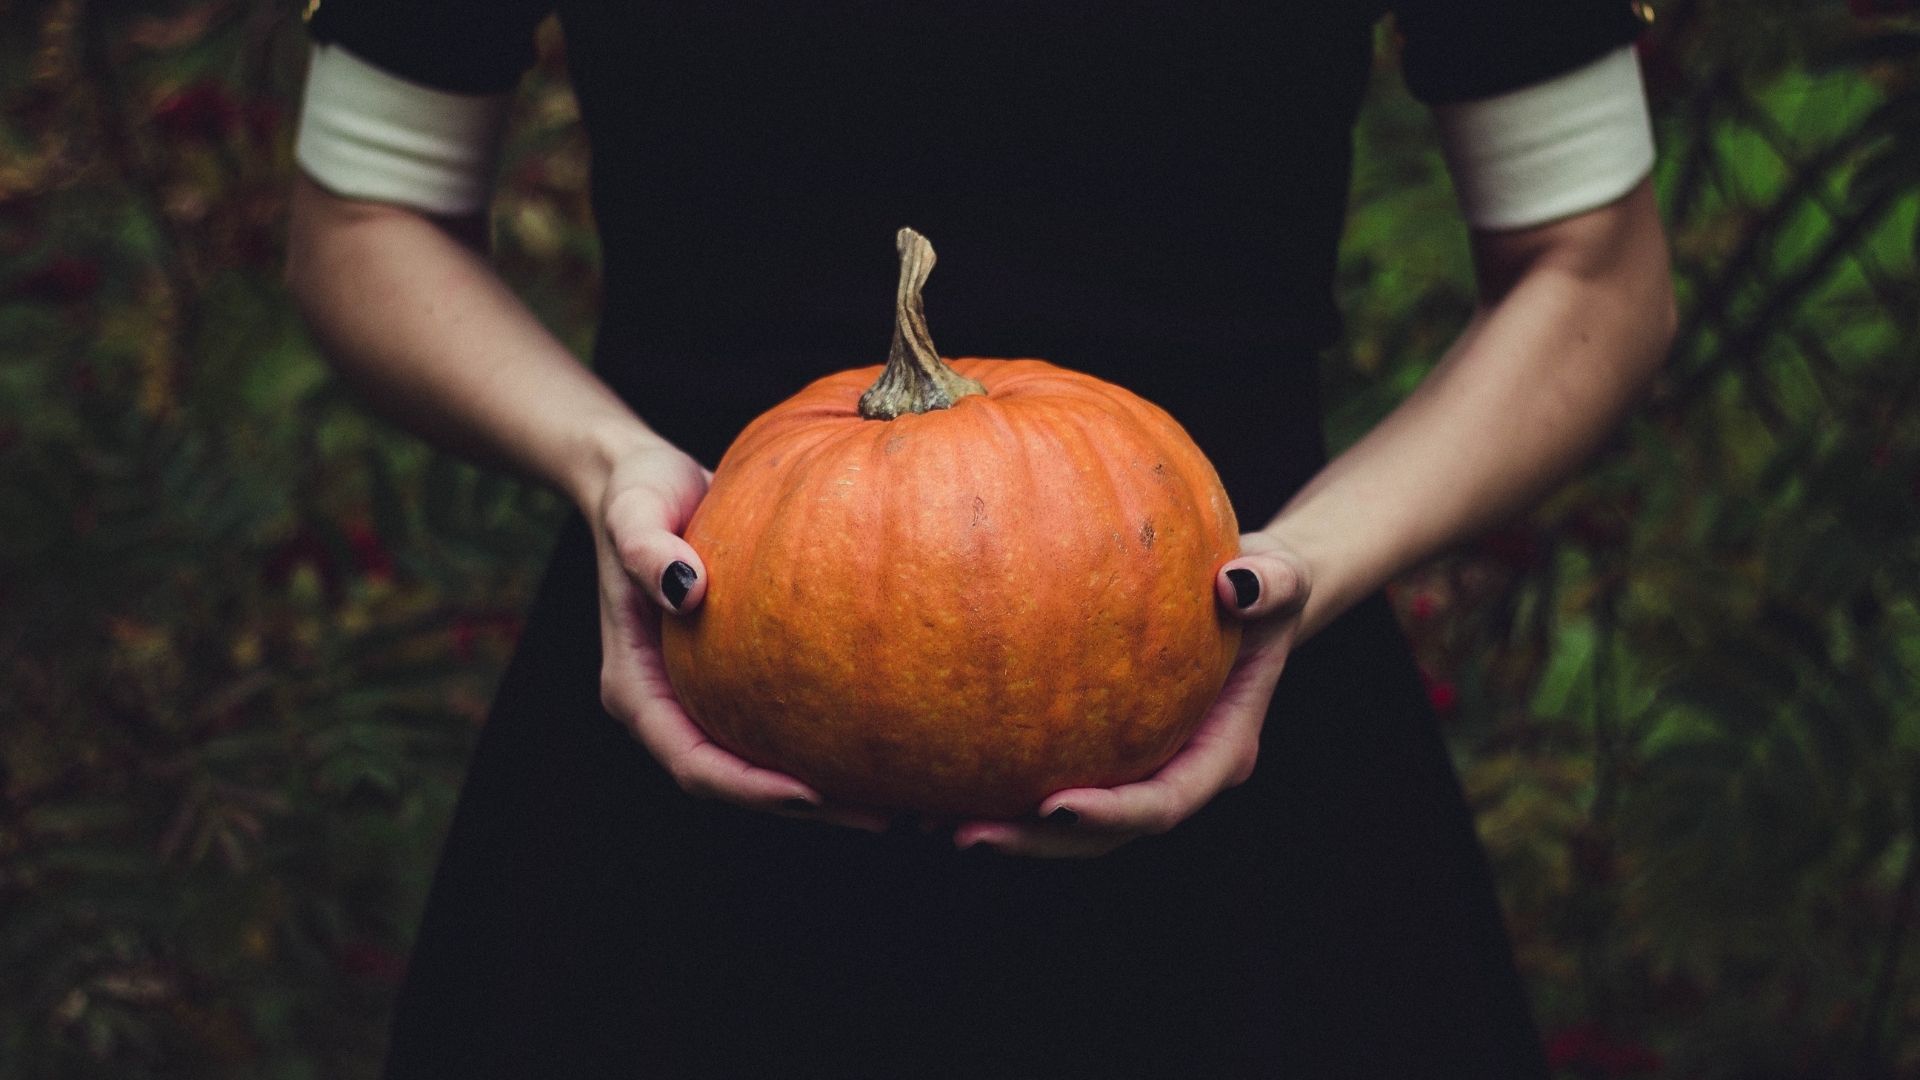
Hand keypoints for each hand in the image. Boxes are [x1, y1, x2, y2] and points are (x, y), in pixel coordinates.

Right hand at [590, 439, 887, 832]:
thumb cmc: (637, 492)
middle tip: (885, 816)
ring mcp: (705, 696)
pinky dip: (831, 738)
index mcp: (636, 689)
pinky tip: (893, 736)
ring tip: (905, 796)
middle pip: (737, 782)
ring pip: (765, 763)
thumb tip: (687, 590)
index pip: (692, 763)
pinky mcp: (739, 677)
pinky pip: (786, 722)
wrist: (647, 479)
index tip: (811, 793)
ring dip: (829, 788)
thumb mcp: (634, 511)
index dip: (748, 788)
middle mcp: (671, 705)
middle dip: (807, 806)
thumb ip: (646, 549)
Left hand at [950, 530, 1310, 856]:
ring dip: (1005, 828)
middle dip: (1037, 843)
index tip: (1055, 808)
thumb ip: (1272, 583)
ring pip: (1066, 823)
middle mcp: (1172, 773)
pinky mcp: (1097, 750)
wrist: (1243, 595)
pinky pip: (1043, 775)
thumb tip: (1237, 585)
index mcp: (1219, 751)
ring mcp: (1132, 767)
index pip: (1164, 802)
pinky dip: (995, 782)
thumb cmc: (1262, 584)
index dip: (1112, 816)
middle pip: (1103, 836)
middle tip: (966, 835)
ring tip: (931, 822)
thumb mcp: (1282, 575)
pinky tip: (933, 773)